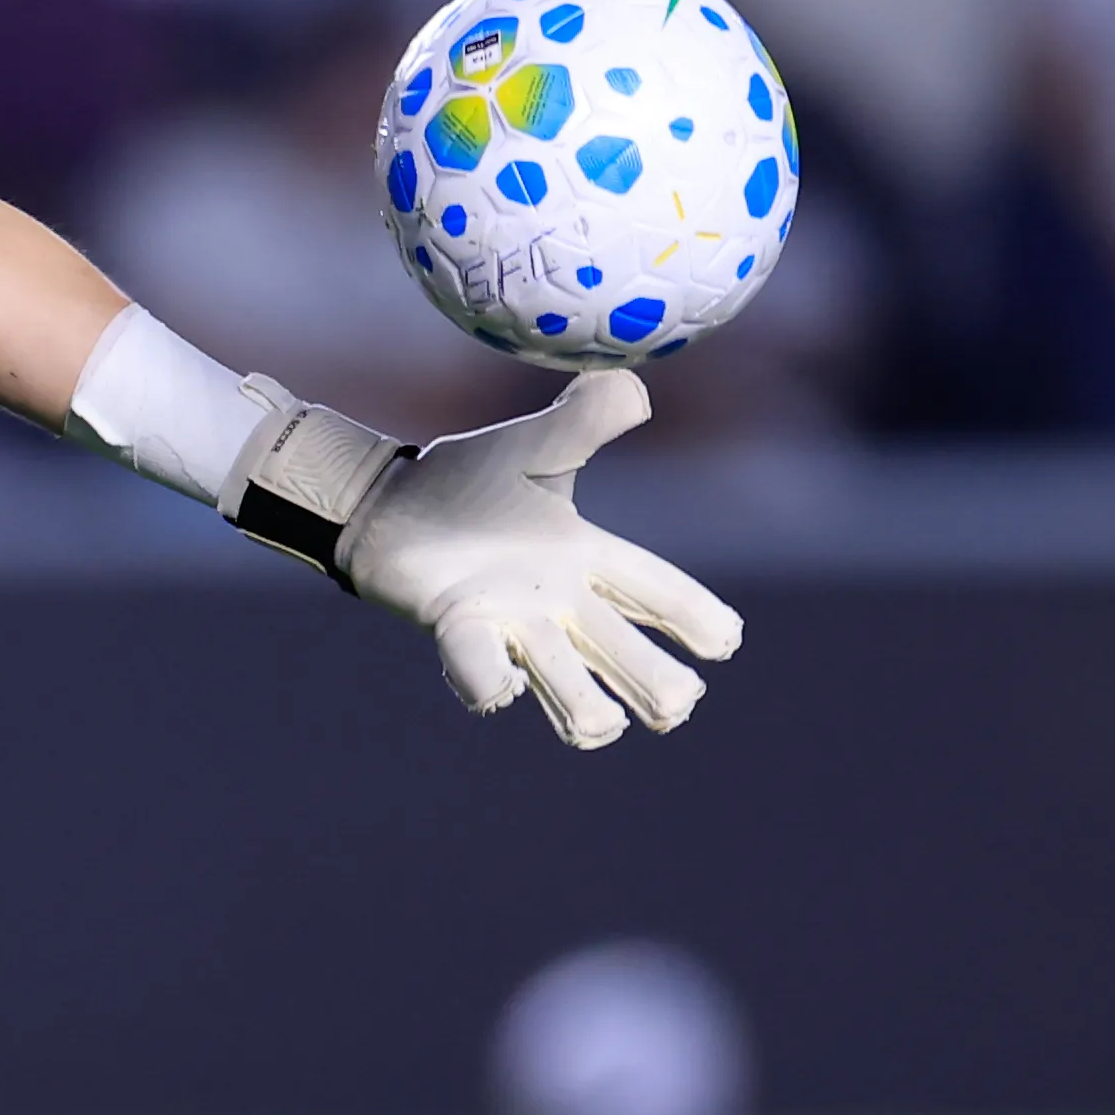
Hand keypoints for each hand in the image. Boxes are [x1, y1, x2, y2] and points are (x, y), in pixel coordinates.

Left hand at [335, 372, 742, 749]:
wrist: (388, 499)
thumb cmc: (468, 481)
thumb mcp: (535, 446)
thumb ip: (585, 420)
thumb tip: (634, 388)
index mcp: (585, 556)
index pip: (653, 588)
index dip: (691, 614)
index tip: (727, 642)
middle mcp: (554, 600)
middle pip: (617, 649)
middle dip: (651, 680)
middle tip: (680, 704)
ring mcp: (506, 619)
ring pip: (558, 675)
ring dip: (582, 705)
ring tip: (601, 726)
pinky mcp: (455, 627)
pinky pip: (478, 665)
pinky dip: (490, 681)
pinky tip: (502, 686)